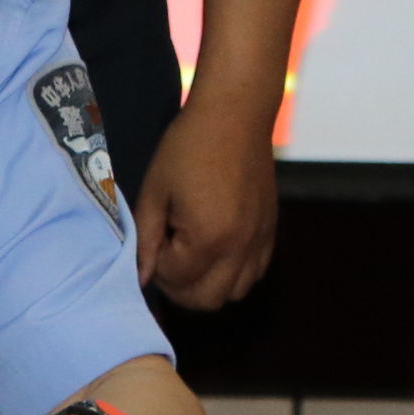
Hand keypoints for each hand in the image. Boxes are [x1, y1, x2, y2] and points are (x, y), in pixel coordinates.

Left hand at [136, 95, 280, 312]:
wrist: (235, 113)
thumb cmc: (188, 146)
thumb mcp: (154, 191)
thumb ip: (146, 239)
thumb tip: (142, 278)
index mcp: (208, 237)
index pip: (175, 281)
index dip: (156, 266)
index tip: (154, 238)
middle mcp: (239, 247)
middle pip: (206, 301)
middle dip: (180, 287)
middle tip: (169, 254)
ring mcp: (259, 241)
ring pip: (234, 294)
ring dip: (209, 283)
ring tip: (194, 252)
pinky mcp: (271, 230)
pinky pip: (255, 273)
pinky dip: (234, 272)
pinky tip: (218, 245)